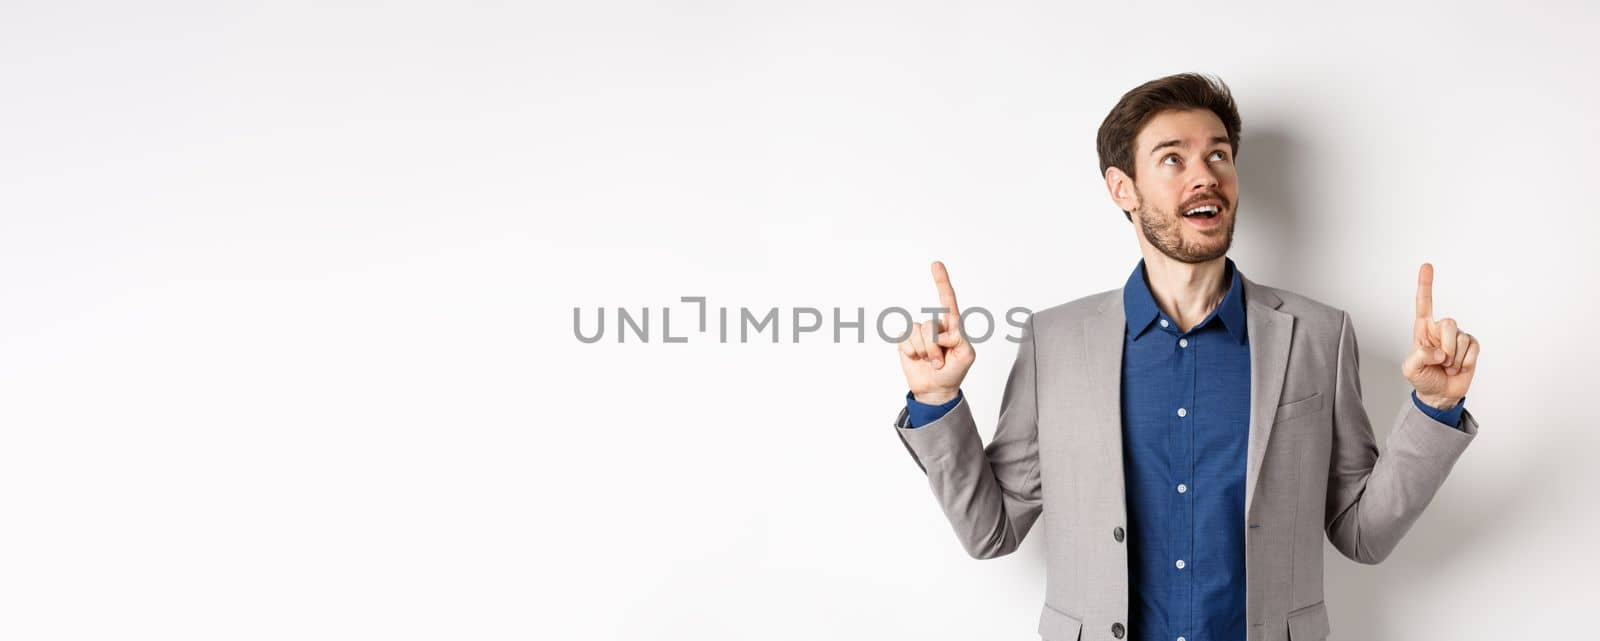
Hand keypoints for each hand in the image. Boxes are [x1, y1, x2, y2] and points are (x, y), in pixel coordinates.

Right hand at [897, 261, 975, 404]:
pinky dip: (912, 353)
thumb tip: (939, 332)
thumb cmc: (954, 371)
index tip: (936, 264)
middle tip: (940, 362)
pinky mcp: (906, 341)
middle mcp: (935, 326)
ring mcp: (919, 333)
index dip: (942, 282)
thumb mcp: (966, 355)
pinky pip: (905, 339)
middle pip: (929, 324)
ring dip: (924, 352)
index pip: (947, 300)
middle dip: (933, 348)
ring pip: (917, 333)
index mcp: (952, 326)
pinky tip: (917, 359)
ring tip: (931, 362)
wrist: (935, 389)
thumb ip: (958, 338)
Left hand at [1401, 263, 1479, 409]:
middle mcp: (1440, 330)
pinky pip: (1473, 348)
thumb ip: (1418, 357)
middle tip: (1440, 361)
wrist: (1440, 394)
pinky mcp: (1471, 346)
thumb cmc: (1423, 378)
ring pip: (1461, 338)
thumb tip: (1438, 351)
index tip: (1427, 265)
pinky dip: (1465, 362)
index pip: (1424, 304)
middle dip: (1446, 346)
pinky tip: (1458, 368)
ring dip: (1454, 358)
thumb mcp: (1411, 369)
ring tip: (1447, 366)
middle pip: (1448, 322)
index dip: (1425, 285)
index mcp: (1423, 330)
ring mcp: (1457, 337)